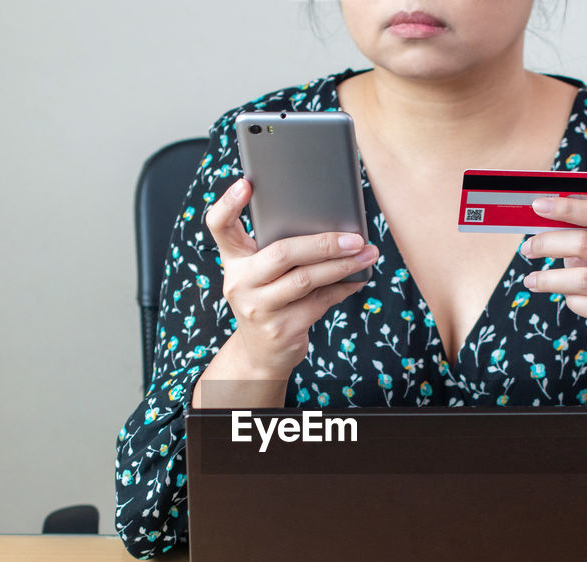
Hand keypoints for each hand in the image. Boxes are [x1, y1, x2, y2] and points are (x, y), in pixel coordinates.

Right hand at [204, 177, 378, 376]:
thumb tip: (336, 230)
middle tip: (355, 237)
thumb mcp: (263, 276)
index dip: (228, 203)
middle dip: (323, 243)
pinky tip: (358, 278)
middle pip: (281, 253)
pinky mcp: (280, 329)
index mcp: (234, 261)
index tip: (246, 183)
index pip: (219, 226)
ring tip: (367, 254)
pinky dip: (343, 288)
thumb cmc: (269, 301)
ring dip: (342, 266)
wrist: (260, 353)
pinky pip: (319, 302)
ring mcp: (258, 308)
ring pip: (305, 279)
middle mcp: (239, 283)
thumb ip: (282, 252)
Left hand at [518, 195, 586, 357]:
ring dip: (550, 279)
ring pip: (584, 280)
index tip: (537, 205)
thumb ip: (579, 234)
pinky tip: (567, 300)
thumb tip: (544, 212)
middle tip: (526, 248)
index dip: (568, 208)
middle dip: (549, 243)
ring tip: (531, 280)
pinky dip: (572, 303)